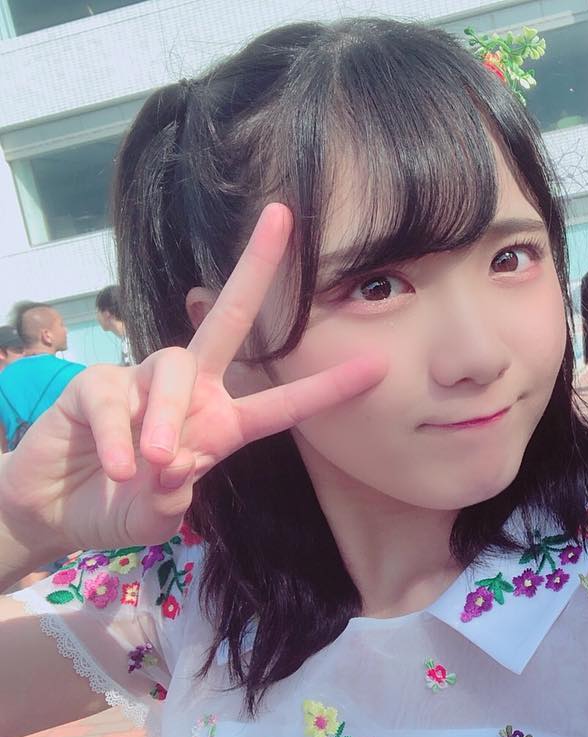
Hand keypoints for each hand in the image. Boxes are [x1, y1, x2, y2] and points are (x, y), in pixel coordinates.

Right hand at [0, 204, 386, 559]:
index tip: (377, 367)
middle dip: (255, 267)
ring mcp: (140, 381)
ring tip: (155, 463)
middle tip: (282, 218)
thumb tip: (174, 464)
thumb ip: (173, 495)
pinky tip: (118, 467)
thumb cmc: (119, 506)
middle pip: (228, 319)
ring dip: (167, 418)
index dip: (327, 388)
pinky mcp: (93, 384)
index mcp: (221, 422)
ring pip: (173, 369)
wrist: (53, 512)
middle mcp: (190, 391)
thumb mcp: (158, 512)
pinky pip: (114, 399)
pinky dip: (118, 438)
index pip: (282, 403)